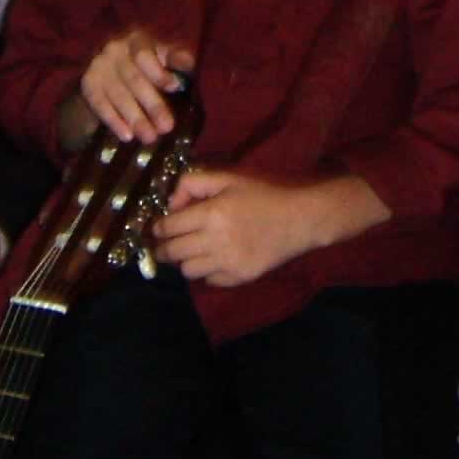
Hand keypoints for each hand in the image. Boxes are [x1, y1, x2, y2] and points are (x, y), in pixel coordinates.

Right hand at [75, 29, 192, 145]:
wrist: (110, 76)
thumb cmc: (147, 68)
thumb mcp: (164, 60)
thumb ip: (177, 60)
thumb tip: (189, 64)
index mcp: (138, 40)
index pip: (145, 54)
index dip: (159, 71)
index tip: (175, 87)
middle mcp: (115, 48)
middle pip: (134, 78)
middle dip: (152, 104)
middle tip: (167, 126)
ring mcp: (99, 65)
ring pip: (118, 94)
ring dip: (135, 117)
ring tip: (150, 137)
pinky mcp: (88, 83)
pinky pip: (100, 104)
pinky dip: (114, 121)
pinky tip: (127, 135)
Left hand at [152, 169, 375, 286]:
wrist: (301, 218)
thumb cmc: (264, 194)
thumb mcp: (229, 178)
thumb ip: (194, 183)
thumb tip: (171, 203)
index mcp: (211, 213)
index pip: (167, 227)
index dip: (157, 228)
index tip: (157, 227)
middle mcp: (215, 241)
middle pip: (172, 252)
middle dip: (163, 247)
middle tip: (165, 243)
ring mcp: (227, 263)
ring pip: (187, 270)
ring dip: (185, 260)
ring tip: (194, 249)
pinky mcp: (239, 277)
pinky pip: (209, 280)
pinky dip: (207, 271)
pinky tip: (216, 258)